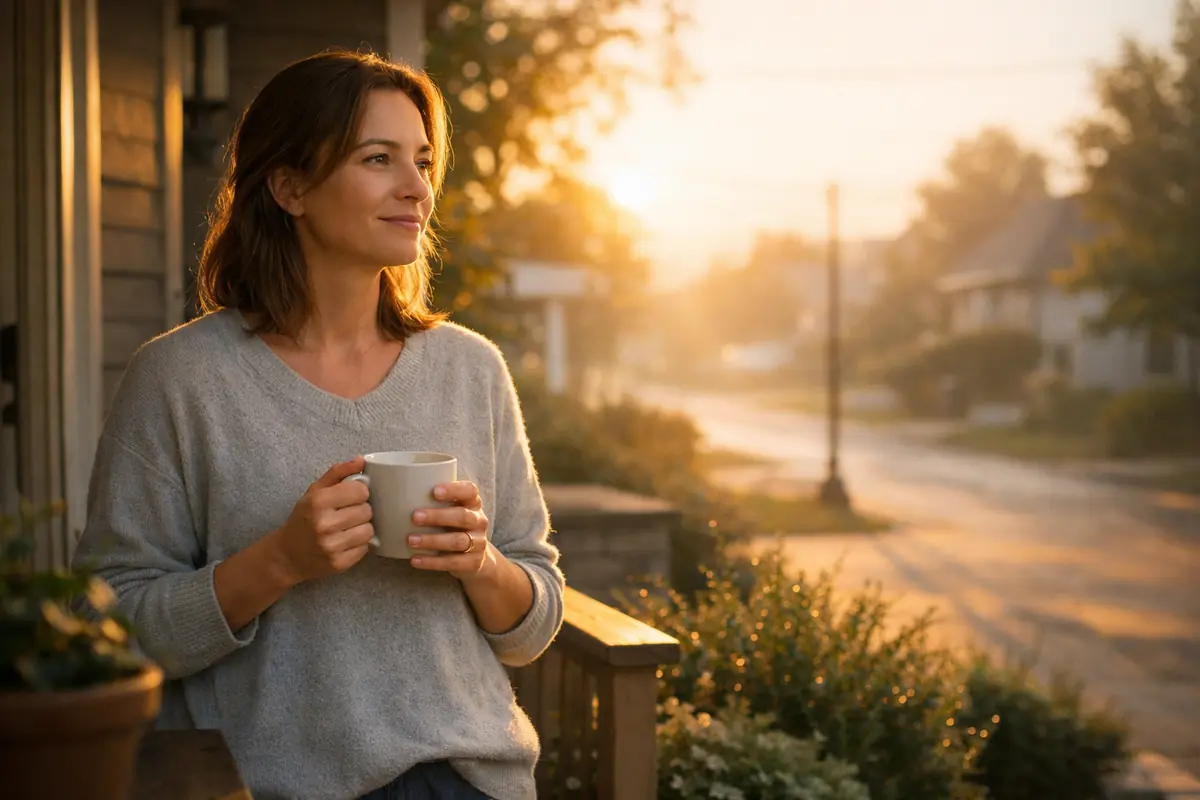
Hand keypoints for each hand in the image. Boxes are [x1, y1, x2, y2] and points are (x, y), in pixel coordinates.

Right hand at [271, 457, 374, 584]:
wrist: (287, 555)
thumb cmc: (303, 519)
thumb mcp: (314, 491)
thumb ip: (338, 473)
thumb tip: (361, 460)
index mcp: (319, 502)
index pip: (361, 491)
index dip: (359, 493)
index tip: (351, 497)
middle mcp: (324, 524)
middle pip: (367, 511)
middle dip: (361, 510)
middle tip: (348, 514)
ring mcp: (332, 546)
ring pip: (369, 530)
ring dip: (362, 528)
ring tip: (348, 528)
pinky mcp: (339, 563)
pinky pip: (365, 548)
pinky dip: (359, 544)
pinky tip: (345, 541)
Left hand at [408, 481, 491, 580]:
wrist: (474, 557)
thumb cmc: (453, 526)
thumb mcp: (449, 511)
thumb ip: (431, 501)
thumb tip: (393, 491)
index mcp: (473, 503)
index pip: (469, 491)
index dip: (454, 490)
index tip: (434, 491)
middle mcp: (479, 521)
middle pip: (463, 516)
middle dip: (438, 516)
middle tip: (415, 516)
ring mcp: (479, 543)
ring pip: (458, 541)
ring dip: (433, 540)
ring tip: (411, 540)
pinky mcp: (474, 563)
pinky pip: (453, 562)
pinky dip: (432, 562)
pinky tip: (415, 559)